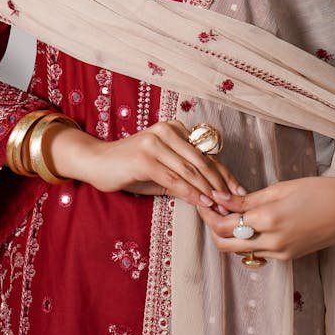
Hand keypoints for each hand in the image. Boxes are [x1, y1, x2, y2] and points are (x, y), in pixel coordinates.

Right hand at [45, 118, 245, 213]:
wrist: (96, 163)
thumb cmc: (130, 168)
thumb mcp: (161, 170)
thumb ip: (184, 175)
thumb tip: (214, 194)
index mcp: (174, 128)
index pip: (206, 153)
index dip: (224, 173)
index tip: (239, 191)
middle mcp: (167, 131)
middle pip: (202, 161)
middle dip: (221, 183)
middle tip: (235, 202)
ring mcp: (155, 142)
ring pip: (190, 171)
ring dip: (209, 191)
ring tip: (222, 206)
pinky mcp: (146, 158)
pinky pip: (174, 179)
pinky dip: (191, 192)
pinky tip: (203, 203)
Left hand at [195, 175, 334, 260]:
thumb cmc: (318, 191)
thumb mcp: (280, 188)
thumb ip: (248, 199)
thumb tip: (221, 199)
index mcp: (269, 219)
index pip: (225, 225)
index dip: (209, 214)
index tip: (205, 200)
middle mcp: (272, 242)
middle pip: (226, 245)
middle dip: (214, 229)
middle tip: (211, 211)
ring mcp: (280, 253)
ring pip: (240, 250)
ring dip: (230, 235)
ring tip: (230, 214)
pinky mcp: (288, 258)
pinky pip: (258, 252)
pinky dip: (248, 240)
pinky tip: (250, 223)